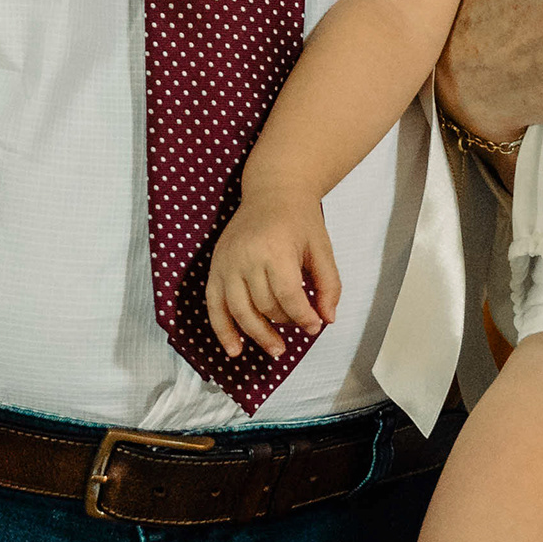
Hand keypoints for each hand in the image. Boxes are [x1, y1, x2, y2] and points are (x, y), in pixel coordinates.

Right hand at [207, 184, 339, 354]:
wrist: (272, 191)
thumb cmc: (300, 220)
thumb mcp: (322, 248)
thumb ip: (328, 284)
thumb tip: (328, 319)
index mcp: (275, 249)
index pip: (288, 296)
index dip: (304, 317)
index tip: (316, 326)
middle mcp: (246, 257)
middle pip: (265, 306)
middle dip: (286, 322)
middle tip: (301, 327)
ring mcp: (226, 263)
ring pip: (240, 311)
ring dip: (257, 335)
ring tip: (276, 349)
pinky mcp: (214, 268)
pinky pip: (214, 306)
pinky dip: (223, 330)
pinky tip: (235, 350)